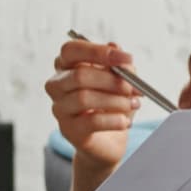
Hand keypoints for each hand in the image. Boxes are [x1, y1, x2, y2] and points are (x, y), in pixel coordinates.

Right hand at [45, 37, 151, 188]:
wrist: (109, 141)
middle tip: (133, 88)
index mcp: (67, 66)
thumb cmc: (112, 104)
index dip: (97, 51)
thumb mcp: (121, 81)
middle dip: (112, 81)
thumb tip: (116, 49)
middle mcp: (57, 85)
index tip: (126, 58)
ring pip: (84, 98)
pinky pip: (91, 122)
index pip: (71, 50)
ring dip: (116, 101)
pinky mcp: (68, 130)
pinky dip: (114, 120)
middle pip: (79, 75)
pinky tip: (125, 121)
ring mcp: (60, 108)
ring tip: (133, 104)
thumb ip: (120, 65)